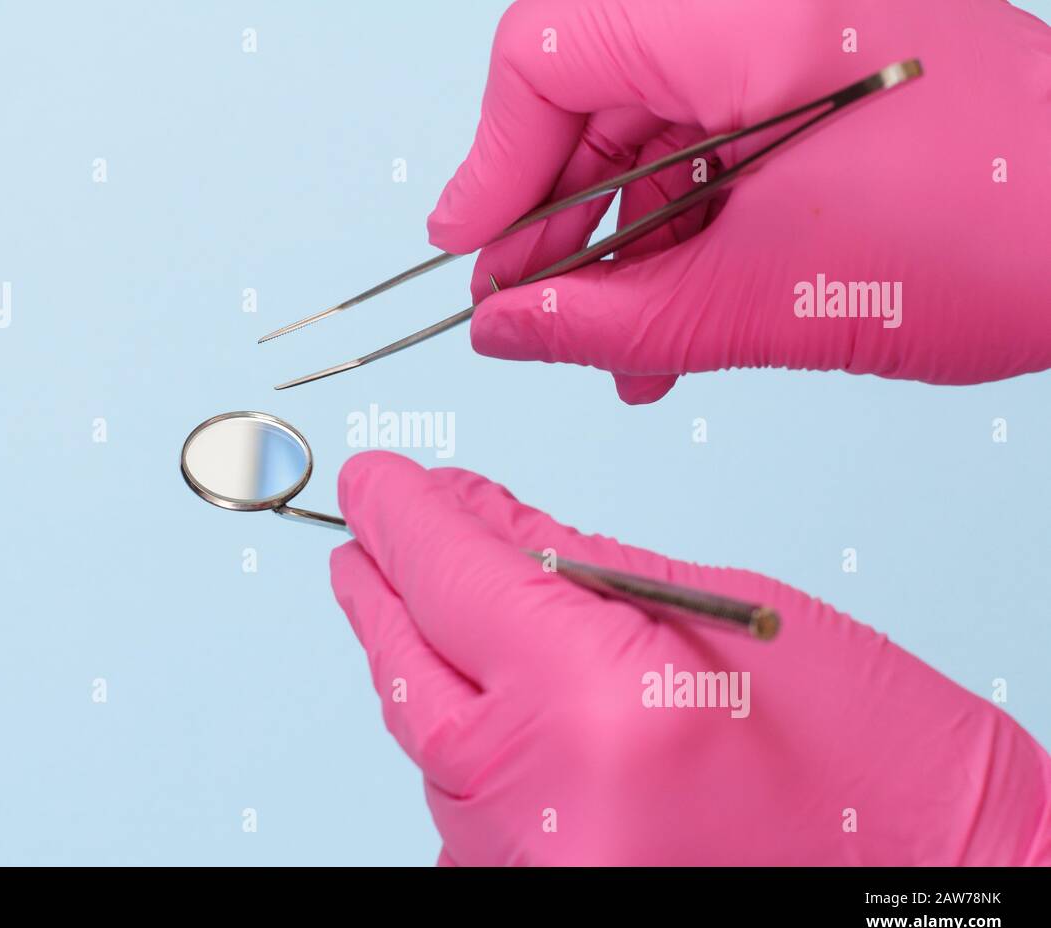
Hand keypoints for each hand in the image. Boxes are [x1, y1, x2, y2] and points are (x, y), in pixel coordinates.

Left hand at [330, 451, 1050, 864]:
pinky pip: (466, 814)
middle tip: (370, 535)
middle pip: (412, 672)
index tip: (376, 482)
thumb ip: (572, 568)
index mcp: (598, 704)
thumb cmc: (876, 759)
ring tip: (423, 603)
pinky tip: (476, 700)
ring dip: (423, 667)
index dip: (403, 519)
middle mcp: (544, 805)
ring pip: (430, 750)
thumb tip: (472, 518)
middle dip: (385, 591)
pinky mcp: (537, 900)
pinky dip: (463, 749)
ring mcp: (533, 874)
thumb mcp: (725, 617)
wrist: (940, 883)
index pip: (453, 580)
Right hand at [430, 0, 1050, 403]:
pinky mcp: (816, 75)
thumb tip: (502, 330)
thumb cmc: (997, 233)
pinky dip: (680, 234)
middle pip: (588, 96)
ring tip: (616, 353)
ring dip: (618, 249)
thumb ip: (607, 318)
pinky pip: (710, 144)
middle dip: (553, 225)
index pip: (545, 55)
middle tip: (531, 319)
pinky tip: (670, 325)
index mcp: (737, 9)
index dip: (491, 165)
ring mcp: (790, 31)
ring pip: (647, 131)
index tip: (470, 252)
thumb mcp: (761, 297)